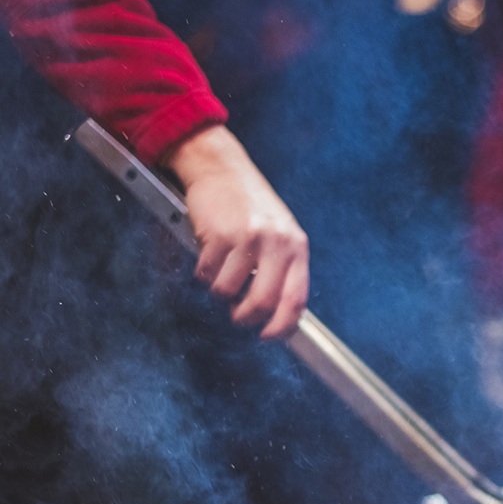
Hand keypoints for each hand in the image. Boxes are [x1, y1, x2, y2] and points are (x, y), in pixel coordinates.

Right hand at [164, 125, 308, 338]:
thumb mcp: (279, 234)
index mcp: (296, 247)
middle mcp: (275, 243)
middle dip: (246, 318)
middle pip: (262, 303)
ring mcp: (247, 238)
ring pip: (228, 291)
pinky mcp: (218, 234)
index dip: (282, 327)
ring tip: (221, 276)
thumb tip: (277, 313)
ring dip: (220, 293)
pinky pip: (207, 273)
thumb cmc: (250, 206)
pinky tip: (209, 258)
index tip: (269, 337)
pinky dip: (204, 275)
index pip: (295, 300)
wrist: (221, 166)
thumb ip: (282, 269)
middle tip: (238, 318)